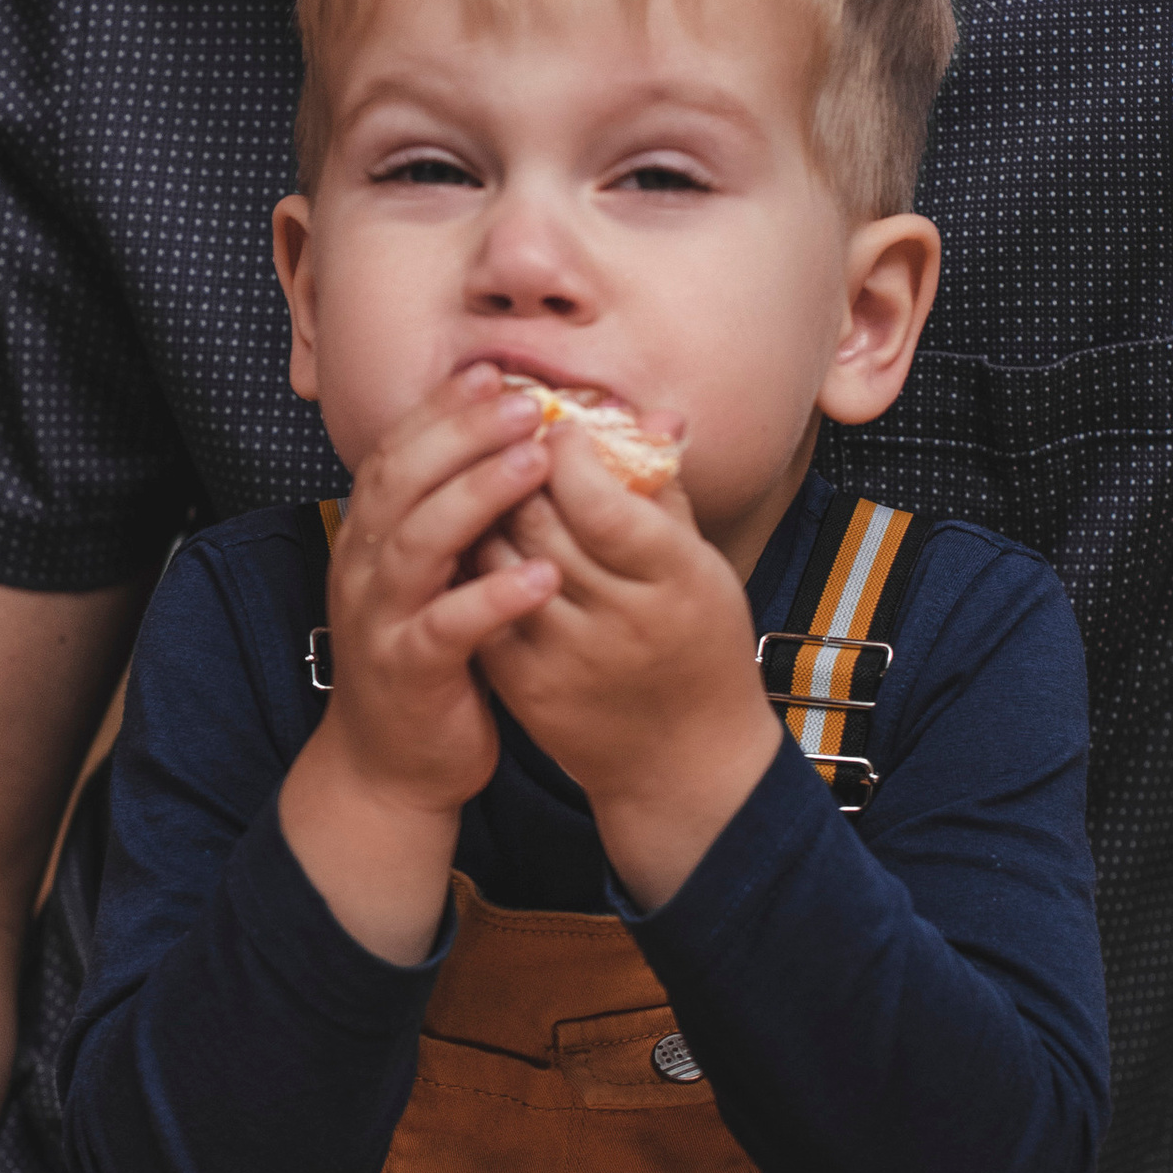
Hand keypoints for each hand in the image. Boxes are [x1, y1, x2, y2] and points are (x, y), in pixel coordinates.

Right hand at [277, 368, 564, 959]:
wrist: (392, 764)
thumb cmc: (433, 657)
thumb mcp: (444, 575)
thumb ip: (468, 517)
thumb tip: (527, 445)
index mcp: (374, 535)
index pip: (400, 452)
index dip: (443, 410)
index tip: (495, 372)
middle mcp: (366, 566)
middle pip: (405, 480)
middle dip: (463, 433)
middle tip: (525, 401)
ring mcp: (381, 618)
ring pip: (419, 542)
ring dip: (477, 495)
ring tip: (537, 463)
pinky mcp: (408, 671)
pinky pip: (447, 628)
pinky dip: (491, 598)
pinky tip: (541, 576)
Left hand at [473, 417, 779, 910]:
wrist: (683, 760)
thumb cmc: (701, 645)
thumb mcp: (701, 566)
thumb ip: (666, 490)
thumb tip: (648, 413)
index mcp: (676, 579)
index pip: (600, 502)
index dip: (567, 452)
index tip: (556, 425)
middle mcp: (622, 621)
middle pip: (539, 524)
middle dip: (512, 469)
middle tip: (505, 438)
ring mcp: (568, 658)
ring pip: (497, 561)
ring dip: (483, 512)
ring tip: (483, 480)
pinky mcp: (527, 687)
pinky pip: (480, 608)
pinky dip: (471, 566)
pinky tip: (473, 540)